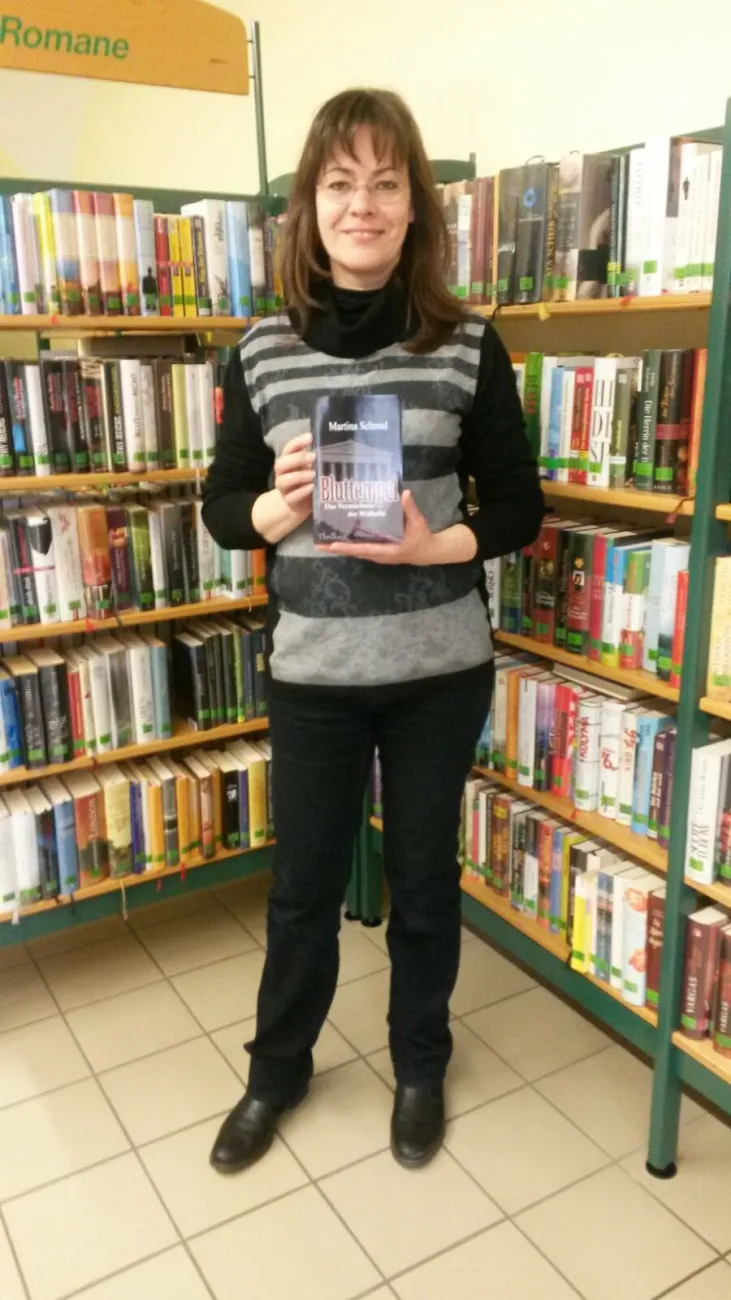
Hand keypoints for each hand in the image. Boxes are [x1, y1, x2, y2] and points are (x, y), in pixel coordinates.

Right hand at [274, 432, 315, 518]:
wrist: (300, 504)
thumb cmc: (307, 481)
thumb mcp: (312, 468)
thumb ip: (317, 459)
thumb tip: (333, 447)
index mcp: (287, 461)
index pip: (289, 448)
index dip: (298, 442)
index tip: (310, 436)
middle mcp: (282, 473)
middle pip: (281, 463)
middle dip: (297, 459)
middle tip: (313, 456)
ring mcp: (284, 488)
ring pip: (284, 481)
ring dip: (299, 476)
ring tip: (313, 474)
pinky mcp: (289, 501)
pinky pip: (292, 497)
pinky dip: (302, 492)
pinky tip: (312, 488)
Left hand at [318, 490, 446, 565]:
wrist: (428, 552)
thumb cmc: (422, 537)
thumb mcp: (418, 523)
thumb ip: (410, 508)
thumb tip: (404, 493)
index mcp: (388, 550)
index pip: (364, 549)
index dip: (348, 547)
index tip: (332, 545)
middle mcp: (379, 555)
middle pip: (354, 552)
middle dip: (336, 548)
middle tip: (318, 544)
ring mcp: (377, 555)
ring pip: (355, 552)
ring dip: (340, 547)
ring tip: (323, 541)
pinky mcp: (377, 551)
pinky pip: (360, 549)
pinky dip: (349, 545)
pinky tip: (339, 537)